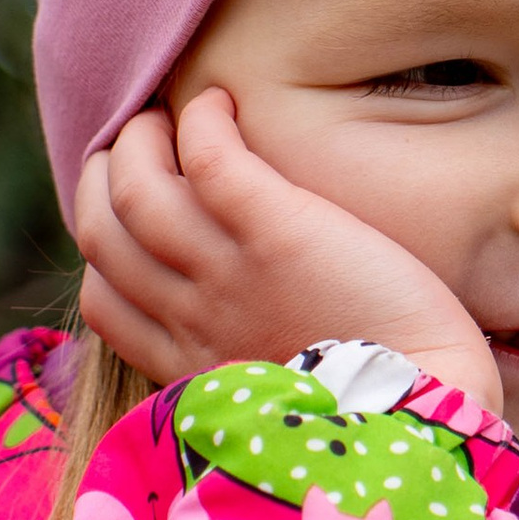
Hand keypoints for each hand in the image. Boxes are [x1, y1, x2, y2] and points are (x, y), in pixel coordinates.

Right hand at [74, 91, 502, 411]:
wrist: (418, 417)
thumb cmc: (370, 410)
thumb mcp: (275, 401)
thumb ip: (248, 364)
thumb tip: (254, 336)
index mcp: (190, 364)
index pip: (102, 299)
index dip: (103, 245)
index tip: (127, 215)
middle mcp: (193, 315)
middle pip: (100, 231)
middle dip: (101, 177)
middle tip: (133, 143)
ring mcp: (228, 272)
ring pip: (136, 187)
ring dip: (139, 138)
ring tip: (164, 113)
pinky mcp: (277, 233)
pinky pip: (209, 158)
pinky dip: (202, 121)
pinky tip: (220, 102)